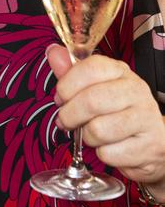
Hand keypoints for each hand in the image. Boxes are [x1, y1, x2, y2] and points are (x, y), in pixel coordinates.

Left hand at [47, 45, 164, 196]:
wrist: (153, 138)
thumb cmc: (118, 110)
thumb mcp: (95, 87)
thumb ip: (72, 72)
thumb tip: (53, 52)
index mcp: (121, 71)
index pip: (91, 68)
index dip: (67, 85)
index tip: (61, 97)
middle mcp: (137, 91)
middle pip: (91, 101)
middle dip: (69, 115)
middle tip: (66, 121)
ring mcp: (146, 118)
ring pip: (98, 130)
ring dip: (87, 137)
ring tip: (92, 133)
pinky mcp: (149, 146)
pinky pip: (108, 153)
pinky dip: (102, 154)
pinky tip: (110, 146)